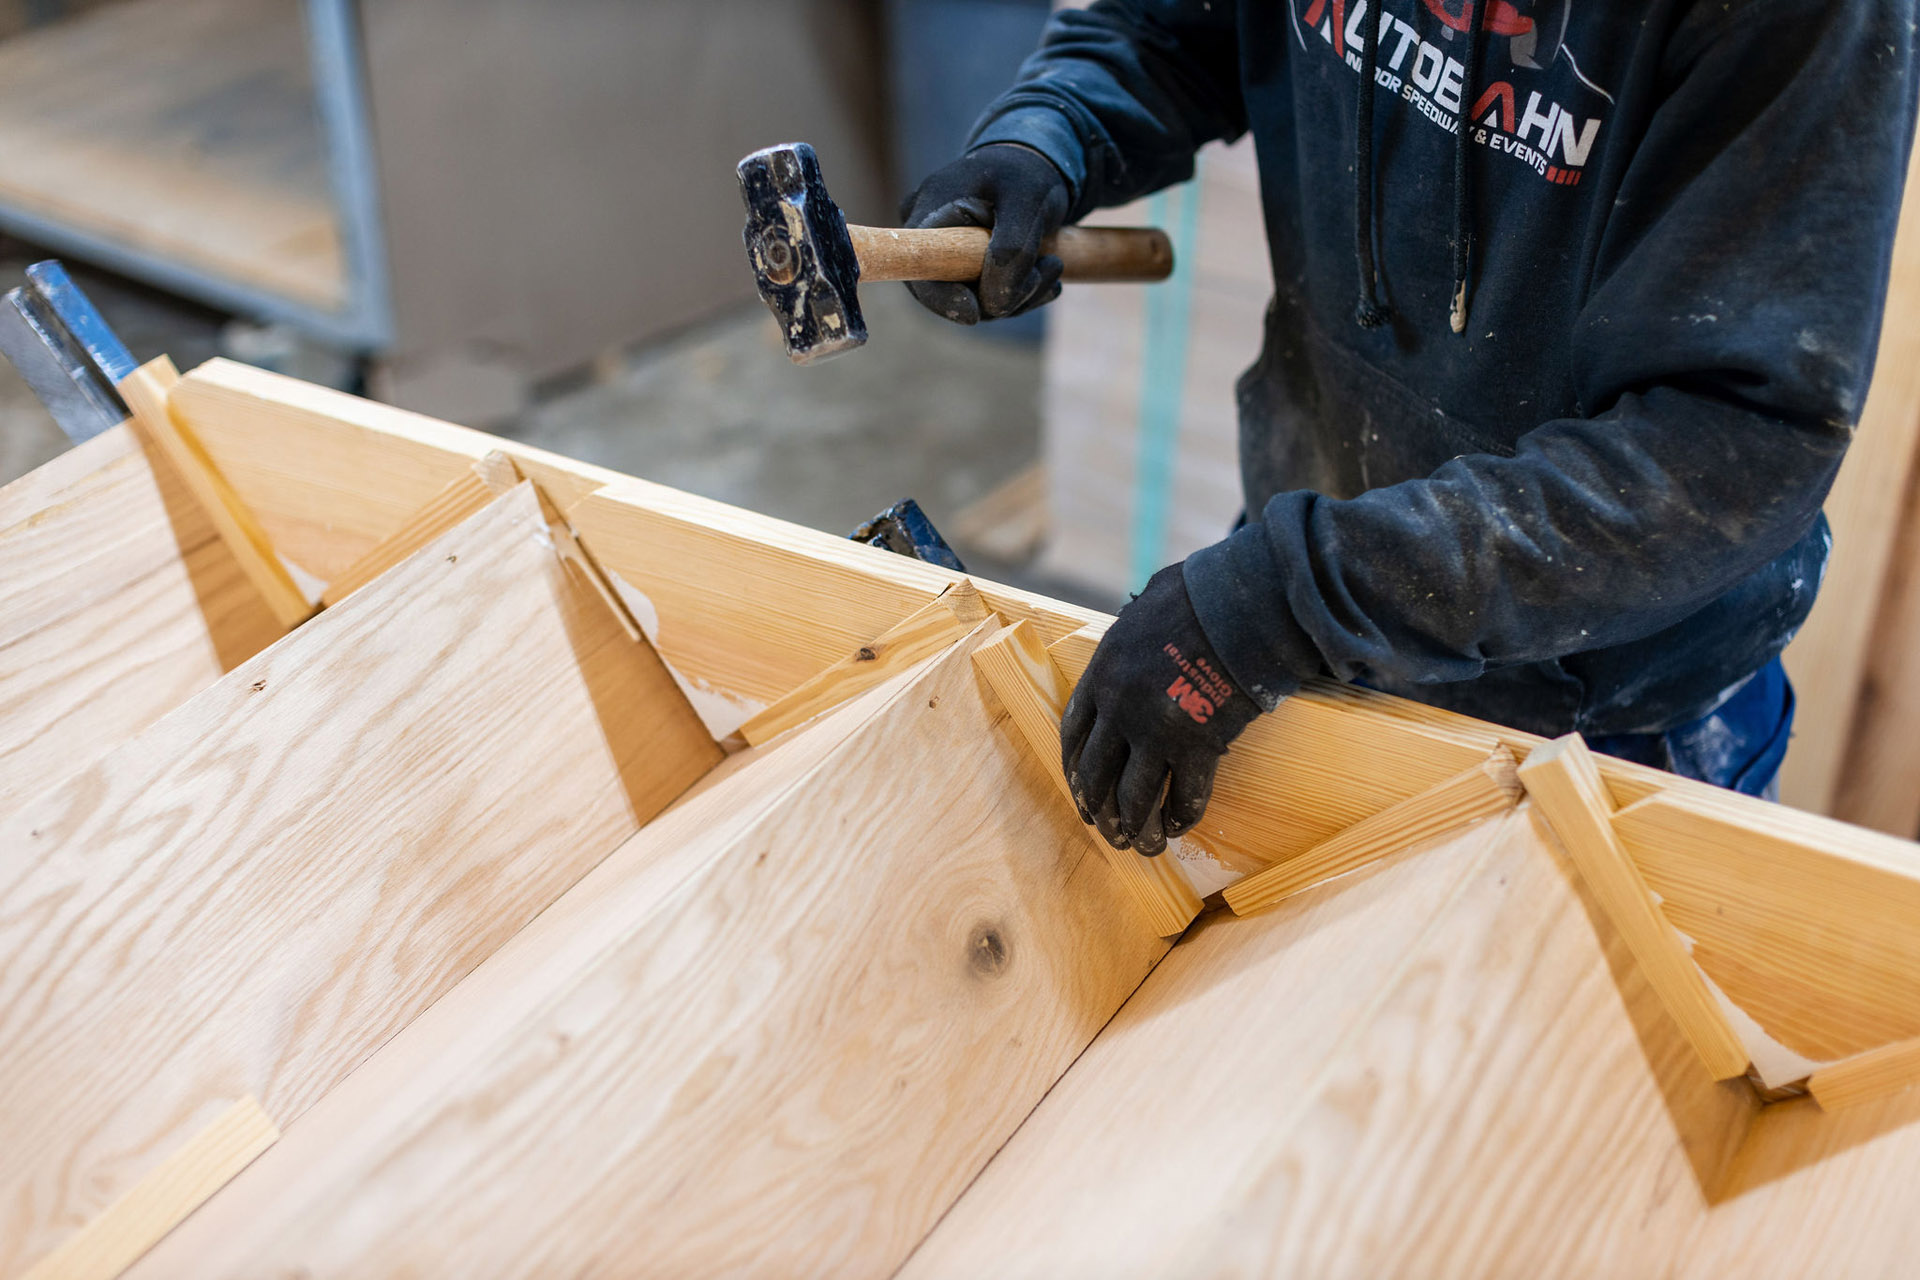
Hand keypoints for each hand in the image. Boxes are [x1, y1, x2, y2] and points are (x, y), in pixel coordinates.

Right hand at [898, 143, 1069, 324]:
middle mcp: (928, 236)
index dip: (941, 298)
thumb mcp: (1028, 201)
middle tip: (1049, 271)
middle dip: (1001, 294)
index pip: (919, 268)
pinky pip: (988, 295)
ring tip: (1053, 265)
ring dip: (1020, 293)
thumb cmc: (1028, 173)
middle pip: (949, 292)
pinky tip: (1046, 275)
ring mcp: (946, 255)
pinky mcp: (966, 269)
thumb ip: (1011, 250)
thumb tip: (993, 302)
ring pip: (976, 299)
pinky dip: (1020, 291)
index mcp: (929, 210)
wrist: (1035, 165)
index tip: (974, 312)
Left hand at [1060, 564, 1261, 855]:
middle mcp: (1121, 710)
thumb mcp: (1143, 608)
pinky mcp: (1199, 746)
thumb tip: (1133, 630)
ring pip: (1135, 796)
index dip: (1074, 770)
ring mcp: (1157, 731)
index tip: (1079, 792)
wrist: (1242, 604)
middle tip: (1107, 831)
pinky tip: (1180, 829)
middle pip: (1098, 774)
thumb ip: (1130, 635)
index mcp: (1102, 674)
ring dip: (1136, 827)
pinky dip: (1182, 818)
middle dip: (1099, 809)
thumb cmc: (1197, 595)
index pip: (1073, 734)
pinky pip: (1187, 796)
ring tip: (1142, 847)